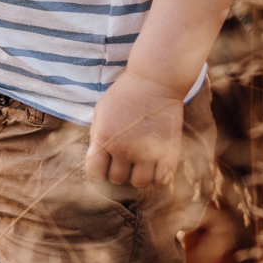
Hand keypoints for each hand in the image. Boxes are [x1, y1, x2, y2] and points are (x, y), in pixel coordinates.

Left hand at [86, 70, 187, 189]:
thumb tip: (97, 157)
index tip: (103, 169)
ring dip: (138, 176)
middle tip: (125, 161)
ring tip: (140, 164)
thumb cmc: (126, 93)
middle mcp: (124, 148)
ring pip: (139, 183)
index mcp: (104, 138)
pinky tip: (156, 167)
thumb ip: (97, 135)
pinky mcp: (167, 151)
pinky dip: (158, 178)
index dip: (97, 174)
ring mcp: (146, 151)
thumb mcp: (102, 110)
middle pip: (117, 179)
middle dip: (119, 172)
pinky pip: (162, 180)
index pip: (94, 173)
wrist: (155, 79)